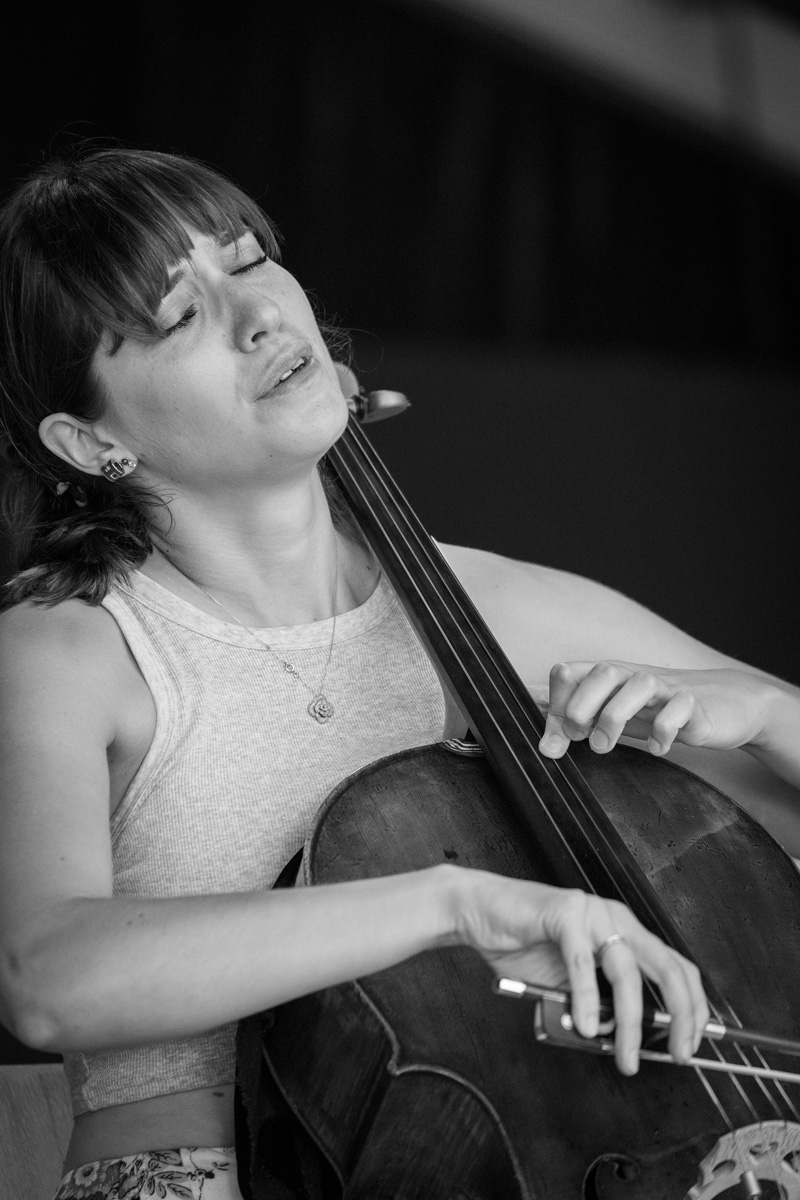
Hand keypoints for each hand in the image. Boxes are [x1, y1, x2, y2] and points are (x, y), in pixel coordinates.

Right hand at [452, 870, 707, 1074]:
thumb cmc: (523, 944)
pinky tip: (582, 1024)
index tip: (691, 1043)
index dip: (693, 1006)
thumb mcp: (570, 983)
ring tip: (624, 1055)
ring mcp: (592, 912)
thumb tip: (618, 1040)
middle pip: (667, 967)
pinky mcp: (565, 912)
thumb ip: (596, 1004)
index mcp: (624, 931)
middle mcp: (616, 918)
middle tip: (680, 1053)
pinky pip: (582, 962)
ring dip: (630, 1022)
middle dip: (681, 1015)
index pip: (676, 967)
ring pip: (626, 972)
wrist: (478, 912)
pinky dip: (585, 998)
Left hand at [533, 662, 776, 759]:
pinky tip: (657, 748)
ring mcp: (666, 688)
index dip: (556, 703)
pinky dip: (664, 730)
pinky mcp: (695, 705)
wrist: (724, 704)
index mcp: (607, 677)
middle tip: (578, 738)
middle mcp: (633, 676)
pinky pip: (680, 709)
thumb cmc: (658, 710)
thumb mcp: (613, 714)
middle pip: (602, 672)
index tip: (556, 738)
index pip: (569, 672)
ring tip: (604, 746)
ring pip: (639, 684)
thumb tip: (542, 742)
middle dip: (581, 706)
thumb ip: (579, 723)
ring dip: (614, 717)